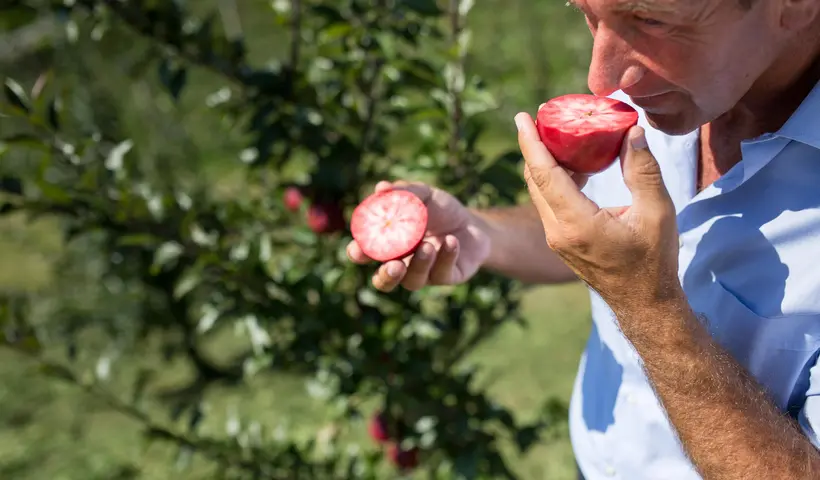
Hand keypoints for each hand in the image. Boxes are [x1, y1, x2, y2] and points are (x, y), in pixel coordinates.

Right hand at [346, 181, 489, 291]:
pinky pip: (442, 273)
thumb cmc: (441, 210)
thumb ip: (403, 192)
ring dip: (419, 265)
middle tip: (393, 264)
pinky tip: (451, 241)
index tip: (358, 248)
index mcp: (389, 245)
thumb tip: (381, 188)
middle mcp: (402, 264)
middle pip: (384, 280)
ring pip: (413, 281)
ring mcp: (424, 274)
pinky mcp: (446, 277)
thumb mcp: (424, 195)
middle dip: (386, 276)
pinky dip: (446, 256)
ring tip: (427, 246)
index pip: (367, 254)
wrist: (473, 224)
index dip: (359, 254)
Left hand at [515, 111, 681, 312]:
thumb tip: (633, 131)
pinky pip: (548, 203)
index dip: (531, 143)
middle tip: (539, 117)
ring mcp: (555, 238)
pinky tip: (573, 165)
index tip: (522, 117)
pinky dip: (553, 180)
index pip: (545, 175)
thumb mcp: (657, 212)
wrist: (644, 303)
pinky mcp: (560, 241)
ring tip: (556, 135)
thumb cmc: (653, 260)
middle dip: (533, 147)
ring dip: (543, 163)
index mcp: (576, 223)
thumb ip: (643, 170)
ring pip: (539, 192)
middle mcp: (557, 231)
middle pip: (535, 180)